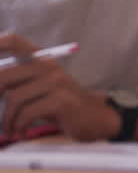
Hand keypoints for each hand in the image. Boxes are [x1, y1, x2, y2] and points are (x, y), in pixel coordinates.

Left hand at [0, 34, 119, 140]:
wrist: (94, 117)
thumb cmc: (59, 103)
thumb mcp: (38, 87)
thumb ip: (16, 81)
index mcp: (40, 58)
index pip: (13, 41)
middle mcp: (48, 65)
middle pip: (4, 75)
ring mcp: (56, 81)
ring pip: (13, 98)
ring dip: (6, 119)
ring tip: (9, 129)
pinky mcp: (61, 100)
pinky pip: (26, 113)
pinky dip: (19, 126)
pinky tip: (21, 131)